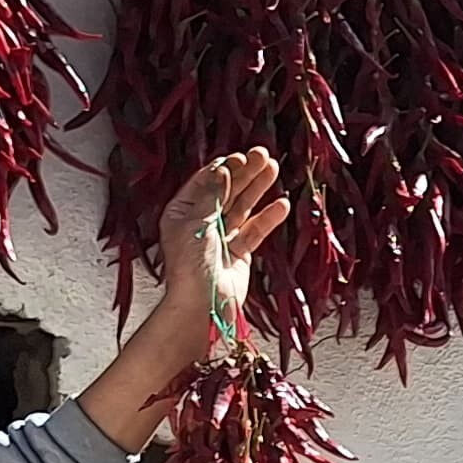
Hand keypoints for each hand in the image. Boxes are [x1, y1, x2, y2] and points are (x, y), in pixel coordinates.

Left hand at [152, 150, 288, 355]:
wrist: (202, 307)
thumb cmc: (190, 269)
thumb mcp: (196, 224)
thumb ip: (213, 195)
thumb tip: (223, 170)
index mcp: (182, 213)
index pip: (205, 182)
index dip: (224, 168)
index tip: (241, 156)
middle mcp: (201, 223)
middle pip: (226, 191)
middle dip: (245, 173)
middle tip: (262, 154)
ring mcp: (221, 238)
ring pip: (242, 207)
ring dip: (258, 188)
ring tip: (273, 169)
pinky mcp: (239, 254)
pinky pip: (254, 231)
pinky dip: (267, 218)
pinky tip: (280, 205)